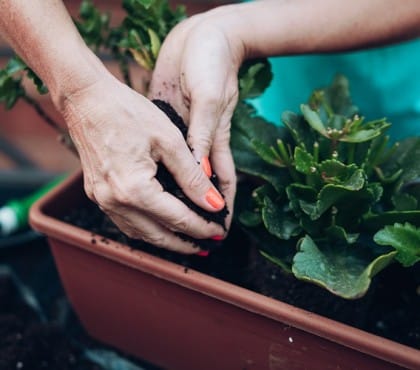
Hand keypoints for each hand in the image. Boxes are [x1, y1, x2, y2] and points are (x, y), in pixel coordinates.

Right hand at [60, 71, 225, 253]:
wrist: (86, 99)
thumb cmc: (128, 112)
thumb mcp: (169, 141)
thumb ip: (193, 177)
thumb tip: (213, 203)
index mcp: (134, 189)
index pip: (178, 219)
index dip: (201, 227)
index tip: (219, 230)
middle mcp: (114, 202)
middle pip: (157, 235)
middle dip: (185, 243)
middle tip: (208, 244)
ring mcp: (102, 200)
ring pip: (139, 233)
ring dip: (165, 240)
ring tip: (187, 240)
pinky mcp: (97, 194)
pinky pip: (125, 222)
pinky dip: (146, 228)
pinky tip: (159, 225)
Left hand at [149, 9, 245, 232]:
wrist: (199, 36)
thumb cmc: (210, 63)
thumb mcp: (209, 99)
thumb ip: (203, 136)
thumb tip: (201, 176)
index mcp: (216, 138)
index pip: (224, 182)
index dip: (224, 207)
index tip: (219, 231)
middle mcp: (202, 141)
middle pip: (205, 184)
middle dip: (202, 208)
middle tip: (196, 235)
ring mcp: (186, 134)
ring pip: (185, 175)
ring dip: (181, 195)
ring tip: (174, 220)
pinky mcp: (170, 124)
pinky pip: (166, 156)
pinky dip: (162, 172)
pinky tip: (151, 186)